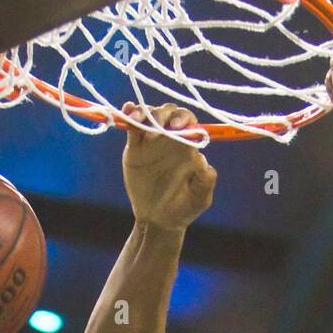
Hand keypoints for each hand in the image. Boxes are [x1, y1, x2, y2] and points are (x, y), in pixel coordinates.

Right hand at [122, 102, 216, 230]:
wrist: (157, 220)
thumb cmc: (184, 209)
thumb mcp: (199, 198)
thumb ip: (205, 181)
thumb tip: (202, 160)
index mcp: (187, 146)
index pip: (188, 121)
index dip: (183, 118)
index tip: (178, 126)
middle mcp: (170, 138)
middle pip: (168, 113)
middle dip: (163, 114)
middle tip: (158, 128)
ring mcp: (151, 141)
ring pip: (149, 115)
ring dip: (144, 112)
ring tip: (137, 119)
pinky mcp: (135, 148)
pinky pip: (132, 127)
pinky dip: (129, 115)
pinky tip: (128, 113)